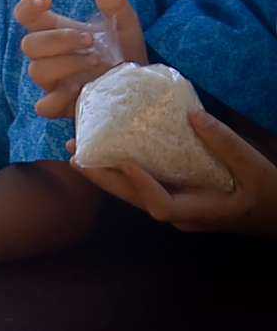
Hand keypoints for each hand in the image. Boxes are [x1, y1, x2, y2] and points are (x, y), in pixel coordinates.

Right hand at [16, 0, 143, 118]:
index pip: (25, 16)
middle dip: (58, 40)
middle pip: (28, 45)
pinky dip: (60, 99)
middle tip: (89, 40)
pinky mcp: (60, 106)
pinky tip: (83, 91)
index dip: (28, 7)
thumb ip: (115, 5)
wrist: (141, 88)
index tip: (48, 0)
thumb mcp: (126, 26)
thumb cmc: (126, 54)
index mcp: (55, 32)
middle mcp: (47, 56)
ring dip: (66, 64)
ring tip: (97, 63)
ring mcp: (52, 83)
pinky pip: (44, 106)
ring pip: (37, 71)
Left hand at [75, 112, 276, 235]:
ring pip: (134, 195)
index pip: (160, 205)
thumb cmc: (269, 196)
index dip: (140, 185)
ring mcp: (177, 209)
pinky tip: (108, 153)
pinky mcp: (177, 199)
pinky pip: (143, 187)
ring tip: (79, 151)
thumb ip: (227, 145)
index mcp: (200, 212)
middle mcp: (181, 215)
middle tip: (75, 153)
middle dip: (103, 178)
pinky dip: (123, 172)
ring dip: (106, 175)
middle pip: (135, 200)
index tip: (123, 161)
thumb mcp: (256, 170)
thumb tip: (193, 115)